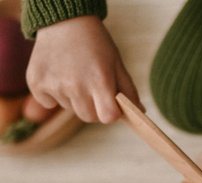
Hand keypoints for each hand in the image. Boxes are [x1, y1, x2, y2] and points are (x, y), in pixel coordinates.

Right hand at [26, 16, 141, 122]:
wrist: (64, 21)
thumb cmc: (96, 44)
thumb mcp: (116, 64)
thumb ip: (128, 91)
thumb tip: (139, 113)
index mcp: (99, 81)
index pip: (108, 117)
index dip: (111, 112)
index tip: (109, 103)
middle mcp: (76, 85)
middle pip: (89, 117)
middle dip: (94, 108)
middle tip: (91, 88)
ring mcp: (54, 85)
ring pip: (70, 108)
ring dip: (74, 98)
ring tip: (74, 75)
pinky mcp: (36, 83)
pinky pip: (48, 102)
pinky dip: (52, 94)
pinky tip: (58, 75)